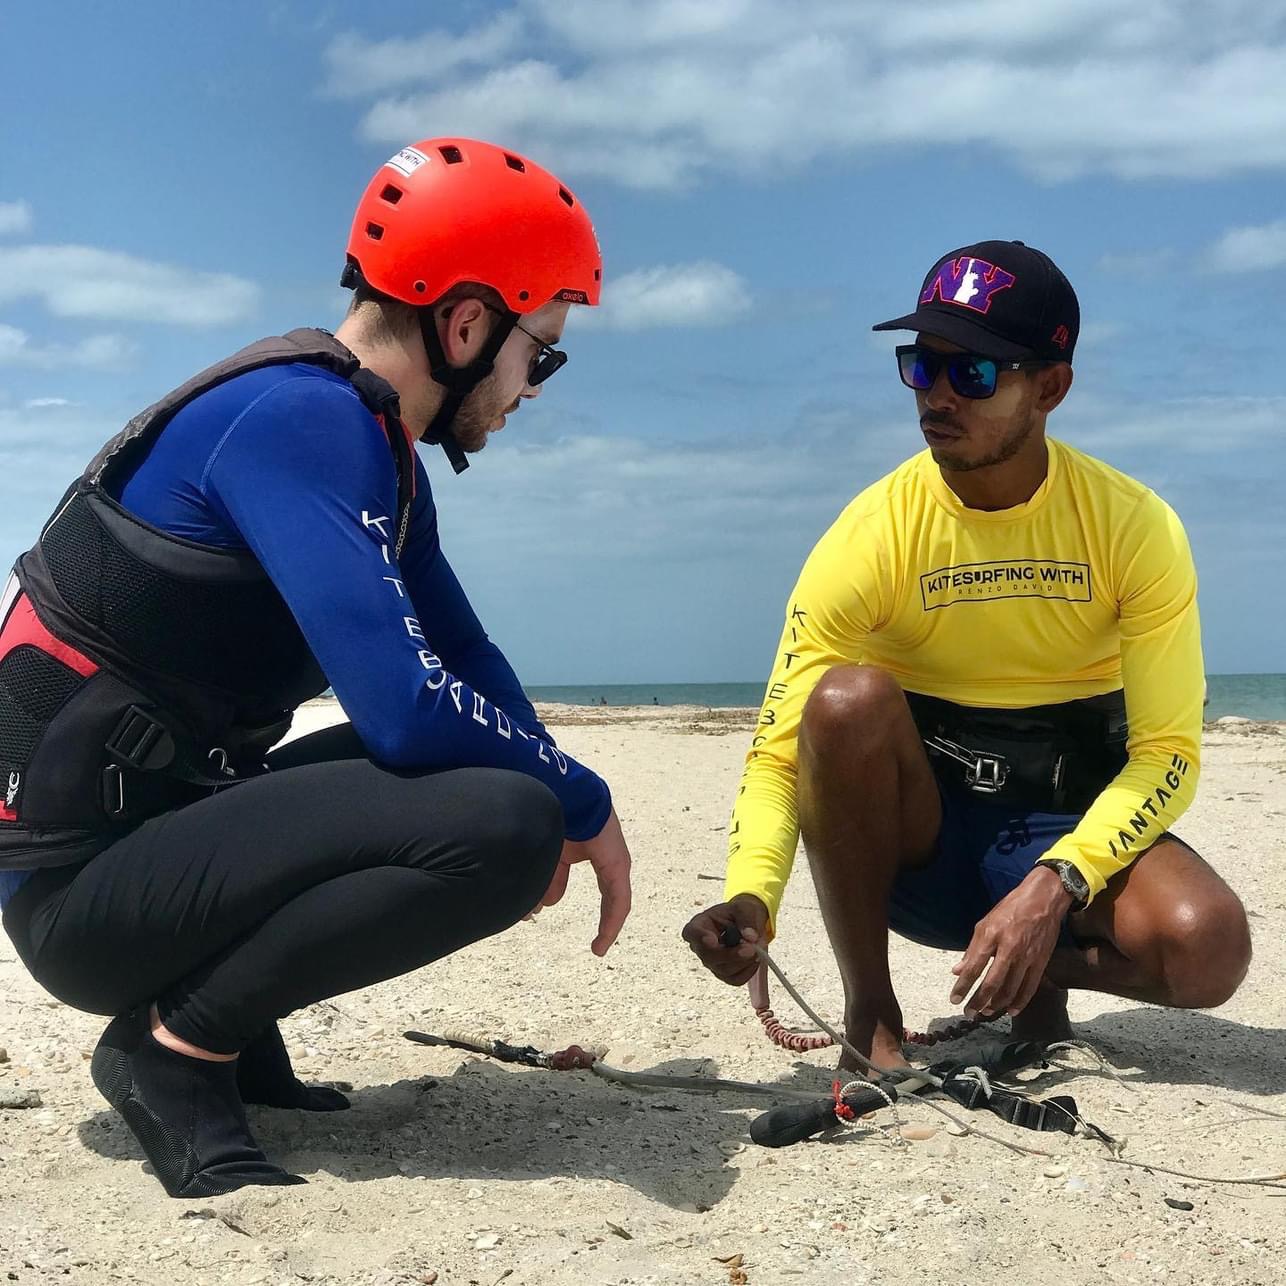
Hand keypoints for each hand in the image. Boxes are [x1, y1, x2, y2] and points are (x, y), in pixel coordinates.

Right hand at [538, 807, 631, 955]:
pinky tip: (603, 939)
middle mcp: (607, 856)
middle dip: (603, 918)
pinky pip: (618, 899)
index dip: (573, 896)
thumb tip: (540, 908)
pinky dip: (611, 920)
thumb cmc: (556, 817)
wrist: (566, 795)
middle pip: (608, 895)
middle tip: (597, 944)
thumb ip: (548, 880)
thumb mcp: (549, 855)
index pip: (586, 879)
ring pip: (615, 900)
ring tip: (598, 948)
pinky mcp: (619, 865)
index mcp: (588, 849)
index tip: (563, 916)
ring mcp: (616, 860)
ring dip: (607, 924)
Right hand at [681, 894, 770, 985]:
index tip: (713, 940)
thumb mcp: (745, 908)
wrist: (747, 923)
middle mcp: (700, 946)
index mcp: (699, 924)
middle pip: (709, 957)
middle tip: (752, 949)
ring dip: (744, 962)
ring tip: (758, 948)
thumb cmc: (741, 912)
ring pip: (724, 970)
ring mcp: (711, 962)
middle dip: (732, 955)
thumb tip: (751, 938)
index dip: (700, 938)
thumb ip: (747, 920)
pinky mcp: (723, 973)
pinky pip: (735, 979)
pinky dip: (749, 970)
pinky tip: (755, 958)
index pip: (691, 933)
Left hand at [950, 866, 1073, 1017]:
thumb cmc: (1010, 909)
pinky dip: (1020, 1002)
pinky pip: (1030, 988)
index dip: (962, 986)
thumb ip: (972, 948)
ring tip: (986, 1011)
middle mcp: (1009, 948)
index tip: (954, 999)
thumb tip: (957, 970)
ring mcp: (1027, 957)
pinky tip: (1011, 1010)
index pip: (973, 967)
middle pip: (992, 983)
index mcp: (991, 935)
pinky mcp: (1041, 962)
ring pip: (1011, 989)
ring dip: (997, 1004)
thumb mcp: (985, 923)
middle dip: (978, 1001)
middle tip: (969, 1013)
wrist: (1043, 900)